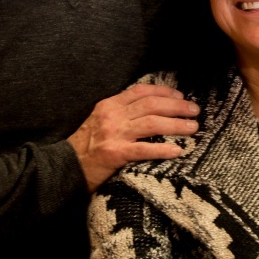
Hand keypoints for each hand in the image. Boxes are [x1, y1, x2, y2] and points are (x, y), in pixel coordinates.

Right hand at [67, 82, 199, 192]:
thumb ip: (119, 113)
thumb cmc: (84, 147)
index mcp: (109, 105)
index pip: (141, 91)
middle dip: (177, 107)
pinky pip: (144, 149)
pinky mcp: (115, 154)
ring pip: (152, 123)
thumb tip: (148, 109)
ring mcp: (114, 134)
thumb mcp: (99, 121)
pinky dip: (162, 149)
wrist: (64, 167)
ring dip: (176, 125)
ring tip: (193, 128)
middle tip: (195, 111)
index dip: (164, 92)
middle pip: (151, 105)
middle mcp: (112, 116)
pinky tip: (177, 151)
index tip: (180, 96)